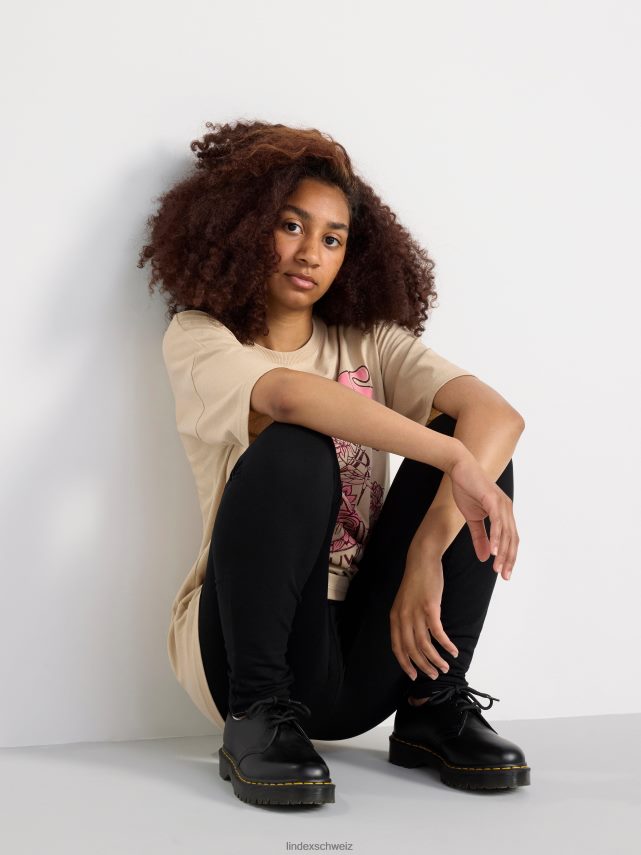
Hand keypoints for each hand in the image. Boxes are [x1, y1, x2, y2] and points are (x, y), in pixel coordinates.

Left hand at [390, 545, 458, 681]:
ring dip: (435, 659)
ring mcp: (416, 613)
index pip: (397, 647)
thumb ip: (407, 620)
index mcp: (395, 617)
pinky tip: (452, 651)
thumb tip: (415, 639)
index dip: (405, 663)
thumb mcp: (405, 602)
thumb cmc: (416, 581)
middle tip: (433, 675)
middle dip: (423, 666)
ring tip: (444, 667)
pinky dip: (446, 644)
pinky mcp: (430, 608)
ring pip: (425, 644)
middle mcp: (403, 617)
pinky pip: (438, 633)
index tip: (413, 675)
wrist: (421, 560)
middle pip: (411, 649)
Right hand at [449, 450, 518, 580]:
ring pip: (506, 534)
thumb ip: (480, 537)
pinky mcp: (493, 499)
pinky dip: (496, 537)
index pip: (510, 540)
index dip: (509, 557)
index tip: (504, 574)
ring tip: (497, 569)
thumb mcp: (472, 518)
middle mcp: (507, 509)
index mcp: (504, 513)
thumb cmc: (467, 489)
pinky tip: (494, 551)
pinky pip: (497, 522)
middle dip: (509, 559)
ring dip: (503, 552)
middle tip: (504, 576)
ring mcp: (502, 504)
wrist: (459, 468)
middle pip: (512, 539)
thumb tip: (485, 557)